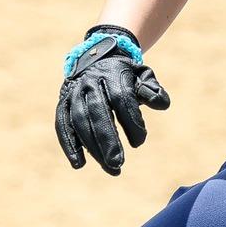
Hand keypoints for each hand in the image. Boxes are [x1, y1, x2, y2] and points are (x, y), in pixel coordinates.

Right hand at [54, 25, 170, 174]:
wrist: (94, 58)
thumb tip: (162, 104)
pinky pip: (63, 125)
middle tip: (119, 163)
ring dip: (93, 147)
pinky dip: (69, 145)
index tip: (139, 141)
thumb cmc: (124, 74)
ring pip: (80, 122)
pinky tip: (79, 164)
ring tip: (111, 168)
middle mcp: (90, 83)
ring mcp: (74, 93)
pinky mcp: (63, 104)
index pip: (121, 99)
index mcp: (112, 74)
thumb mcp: (142, 75)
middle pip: (98, 112)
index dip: (130, 121)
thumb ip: (153, 90)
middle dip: (108, 140)